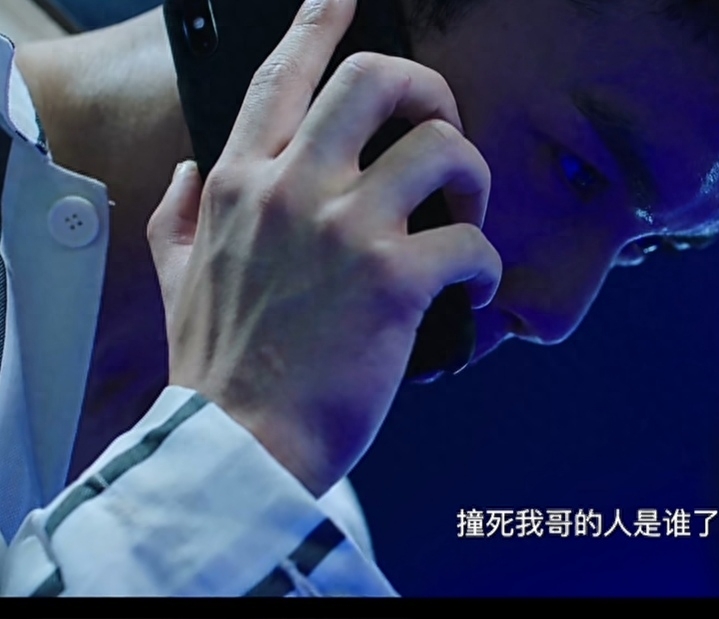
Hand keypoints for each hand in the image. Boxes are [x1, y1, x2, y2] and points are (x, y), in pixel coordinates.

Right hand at [146, 0, 500, 496]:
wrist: (239, 444)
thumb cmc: (218, 369)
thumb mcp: (176, 279)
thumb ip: (181, 215)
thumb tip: (193, 173)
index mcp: (241, 184)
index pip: (284, 75)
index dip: (321, 22)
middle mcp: (293, 189)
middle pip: (380, 81)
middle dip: (431, 91)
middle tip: (445, 130)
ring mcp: (345, 230)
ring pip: (444, 149)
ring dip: (473, 180)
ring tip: (468, 220)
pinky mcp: (395, 280)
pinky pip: (473, 242)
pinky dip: (487, 265)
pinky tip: (474, 292)